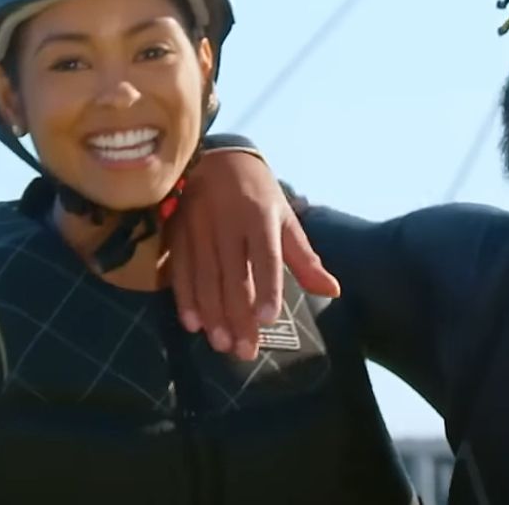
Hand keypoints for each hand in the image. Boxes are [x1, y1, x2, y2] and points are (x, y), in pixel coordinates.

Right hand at [163, 150, 339, 360]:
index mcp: (260, 214)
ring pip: (205, 277)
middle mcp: (227, 220)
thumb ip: (304, 258)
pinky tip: (192, 324)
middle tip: (244, 351)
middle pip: (233, 274)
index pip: (265, 254)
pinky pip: (179, 270)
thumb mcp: (284, 218)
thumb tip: (332, 291)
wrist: (215, 157)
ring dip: (212, 314)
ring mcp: (198, 226)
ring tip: (222, 344)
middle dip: (238, 315)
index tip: (268, 318)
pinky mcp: (176, 231)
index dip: (266, 286)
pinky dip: (185, 298)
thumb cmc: (258, 192)